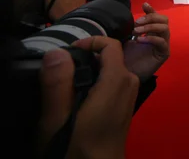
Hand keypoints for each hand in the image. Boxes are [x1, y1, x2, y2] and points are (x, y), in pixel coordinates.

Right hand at [38, 37, 138, 158]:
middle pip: (110, 56)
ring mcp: (130, 93)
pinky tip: (80, 98)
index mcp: (118, 80)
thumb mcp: (57, 118)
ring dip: (90, 71)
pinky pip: (113, 81)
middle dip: (86, 58)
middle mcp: (130, 82)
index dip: (89, 42)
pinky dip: (97, 82)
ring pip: (111, 68)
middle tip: (62, 73)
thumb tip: (57, 52)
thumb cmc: (77, 146)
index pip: (111, 44)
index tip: (67, 53)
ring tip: (68, 87)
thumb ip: (58, 84)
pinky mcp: (126, 103)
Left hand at [124, 3, 169, 80]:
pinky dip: (150, 38)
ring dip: (150, 26)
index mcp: (151, 32)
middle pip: (164, 19)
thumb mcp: (123, 40)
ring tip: (136, 32)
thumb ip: (126, 29)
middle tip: (137, 23)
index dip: (151, 10)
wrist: (125, 75)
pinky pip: (162, 42)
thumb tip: (120, 18)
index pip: (156, 17)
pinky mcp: (163, 54)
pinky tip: (139, 40)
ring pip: (165, 28)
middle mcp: (159, 36)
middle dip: (151, 17)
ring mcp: (163, 45)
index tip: (144, 4)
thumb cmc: (124, 59)